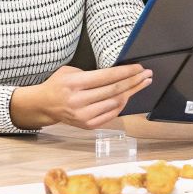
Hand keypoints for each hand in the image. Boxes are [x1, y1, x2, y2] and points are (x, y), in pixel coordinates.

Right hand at [11, 64, 151, 129]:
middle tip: (147, 75)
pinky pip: (111, 114)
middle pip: (114, 90)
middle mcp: (79, 101)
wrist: (45, 105)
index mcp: (74, 83)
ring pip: (115, 103)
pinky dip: (122, 105)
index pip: (107, 77)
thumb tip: (117, 73)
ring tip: (142, 84)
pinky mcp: (88, 125)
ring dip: (131, 93)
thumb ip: (91, 73)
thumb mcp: (70, 71)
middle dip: (134, 81)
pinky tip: (128, 96)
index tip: (139, 68)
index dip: (126, 72)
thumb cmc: (59, 84)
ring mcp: (84, 115)